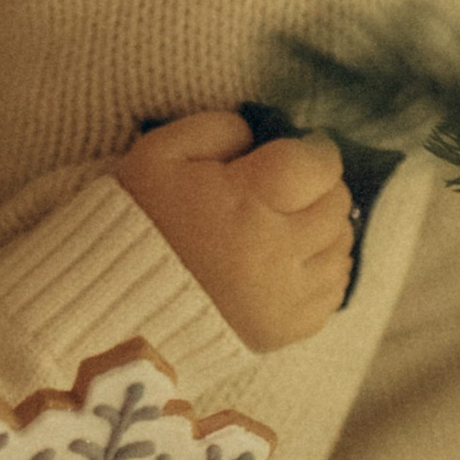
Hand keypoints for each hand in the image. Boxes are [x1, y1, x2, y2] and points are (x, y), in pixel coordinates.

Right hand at [113, 110, 354, 350]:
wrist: (118, 307)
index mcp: (248, 201)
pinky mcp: (287, 330)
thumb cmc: (139, 223)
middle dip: (320, 187)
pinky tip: (293, 260)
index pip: (318, 165)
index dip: (315, 150)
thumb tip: (257, 134)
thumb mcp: (158, 155)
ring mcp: (287, 296)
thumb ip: (215, 129)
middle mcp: (277, 251)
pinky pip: (333, 292)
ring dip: (325, 228)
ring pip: (341, 247)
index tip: (301, 149)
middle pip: (336, 205)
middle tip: (294, 186)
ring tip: (293, 222)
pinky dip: (322, 270)